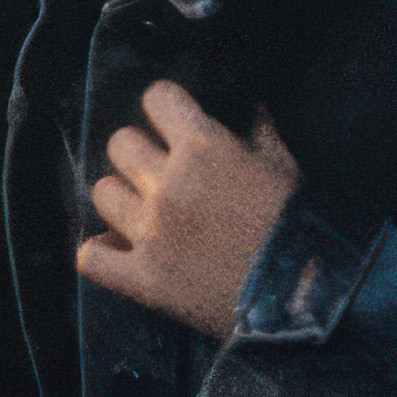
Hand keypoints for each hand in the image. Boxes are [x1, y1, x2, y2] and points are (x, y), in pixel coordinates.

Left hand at [78, 81, 300, 339]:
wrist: (305, 299)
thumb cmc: (300, 228)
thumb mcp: (286, 170)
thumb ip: (262, 134)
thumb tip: (254, 108)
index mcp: (204, 148)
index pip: (157, 97)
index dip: (165, 109)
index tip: (175, 124)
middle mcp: (168, 184)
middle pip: (119, 143)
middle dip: (140, 154)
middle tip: (162, 173)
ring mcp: (151, 233)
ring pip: (102, 193)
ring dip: (122, 200)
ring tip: (144, 213)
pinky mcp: (144, 280)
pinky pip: (91, 257)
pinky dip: (101, 253)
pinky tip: (120, 250)